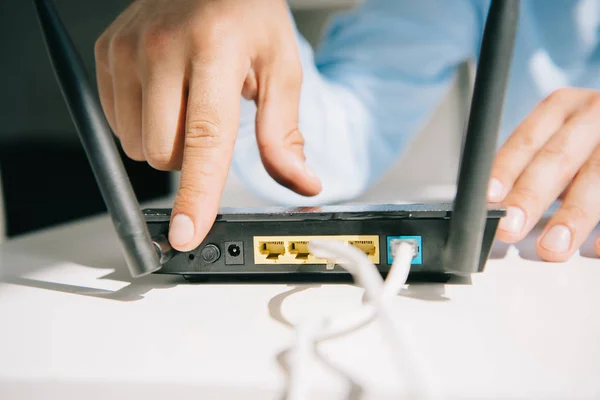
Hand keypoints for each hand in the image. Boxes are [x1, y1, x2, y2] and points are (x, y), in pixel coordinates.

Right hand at [94, 0, 321, 250]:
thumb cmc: (248, 15)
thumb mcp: (281, 67)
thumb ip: (283, 132)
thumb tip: (301, 183)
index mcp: (216, 50)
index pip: (206, 139)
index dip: (198, 194)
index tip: (187, 233)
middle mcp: (163, 48)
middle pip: (164, 154)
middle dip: (190, 161)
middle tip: (210, 126)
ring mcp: (127, 50)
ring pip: (137, 145)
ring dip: (165, 143)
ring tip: (188, 105)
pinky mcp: (106, 53)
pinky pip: (117, 123)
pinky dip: (143, 125)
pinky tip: (165, 96)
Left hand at [489, 87, 599, 260]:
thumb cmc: (582, 141)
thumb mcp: (555, 141)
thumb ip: (527, 169)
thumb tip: (492, 209)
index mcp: (561, 108)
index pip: (527, 140)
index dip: (507, 169)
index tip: (490, 198)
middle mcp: (595, 116)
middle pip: (560, 157)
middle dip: (532, 195)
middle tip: (509, 228)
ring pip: (598, 177)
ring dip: (574, 216)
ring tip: (552, 248)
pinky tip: (597, 249)